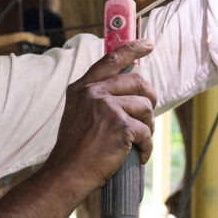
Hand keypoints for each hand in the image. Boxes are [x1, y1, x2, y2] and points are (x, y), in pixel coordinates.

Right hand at [42, 40, 157, 196]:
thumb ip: (98, 98)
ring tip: (138, 142)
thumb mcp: (78, 113)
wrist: (67, 173)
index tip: (148, 44)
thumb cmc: (75, 150)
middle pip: (137, 82)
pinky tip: (139, 156)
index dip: (133, 48)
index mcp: (82, 87)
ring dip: (148, 126)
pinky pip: (146, 132)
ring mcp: (107, 107)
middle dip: (150, 97)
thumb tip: (132, 91)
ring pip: (146, 108)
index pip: (111, 58)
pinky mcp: (121, 125)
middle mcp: (93, 92)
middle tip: (150, 114)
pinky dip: (146, 147)